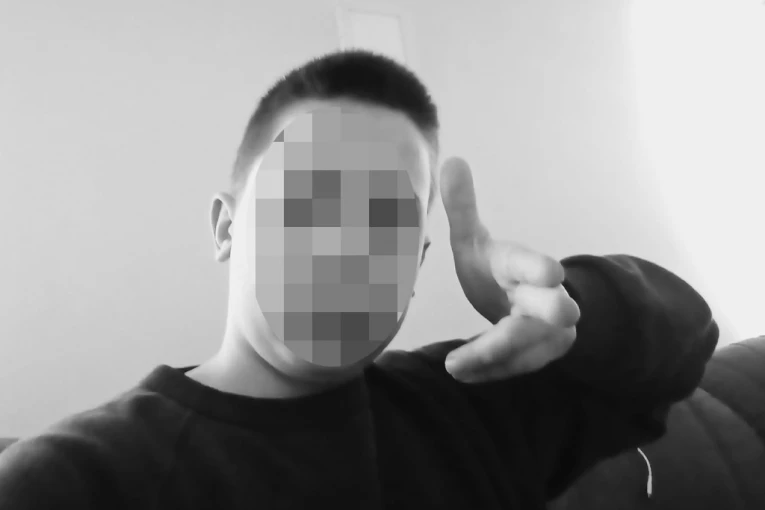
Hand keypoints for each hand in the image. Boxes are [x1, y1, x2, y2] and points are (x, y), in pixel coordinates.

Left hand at [439, 157, 580, 382]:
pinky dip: (491, 371)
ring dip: (495, 356)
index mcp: (522, 265)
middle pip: (556, 309)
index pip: (533, 264)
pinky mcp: (543, 354)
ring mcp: (549, 329)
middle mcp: (545, 296)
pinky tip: (462, 373)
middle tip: (528, 324)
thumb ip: (462, 208)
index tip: (552, 273)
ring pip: (532, 347)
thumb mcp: (473, 241)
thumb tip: (452, 159)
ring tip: (455, 366)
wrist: (522, 305)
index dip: (540, 268)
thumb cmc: (492, 271)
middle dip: (547, 315)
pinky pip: (520, 368)